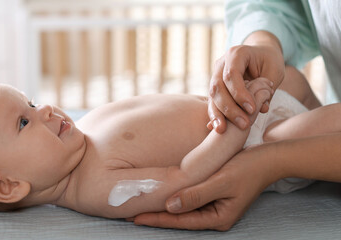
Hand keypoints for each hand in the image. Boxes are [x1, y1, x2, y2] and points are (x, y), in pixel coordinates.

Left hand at [133, 144, 277, 230]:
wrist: (269, 158)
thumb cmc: (247, 168)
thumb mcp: (221, 181)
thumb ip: (196, 194)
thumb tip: (170, 206)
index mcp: (218, 218)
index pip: (181, 221)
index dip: (157, 219)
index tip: (135, 217)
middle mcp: (215, 216)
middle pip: (180, 219)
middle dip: (156, 216)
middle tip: (129, 213)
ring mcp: (214, 207)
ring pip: (183, 210)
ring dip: (162, 207)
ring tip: (140, 205)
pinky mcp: (214, 196)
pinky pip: (190, 200)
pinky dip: (174, 198)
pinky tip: (161, 194)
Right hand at [208, 39, 283, 132]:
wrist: (260, 54)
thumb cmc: (269, 61)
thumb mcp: (274, 70)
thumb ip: (268, 89)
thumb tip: (262, 109)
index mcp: (236, 54)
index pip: (231, 74)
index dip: (239, 93)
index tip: (252, 109)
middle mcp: (221, 64)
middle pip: (218, 87)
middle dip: (229, 107)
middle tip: (243, 124)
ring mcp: (215, 75)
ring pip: (212, 95)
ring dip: (218, 113)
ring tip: (223, 130)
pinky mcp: (215, 87)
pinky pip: (212, 101)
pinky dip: (214, 115)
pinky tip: (216, 128)